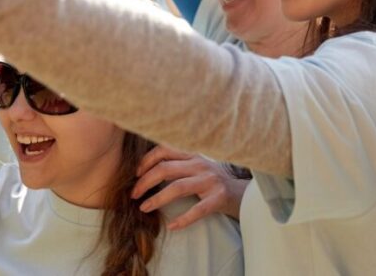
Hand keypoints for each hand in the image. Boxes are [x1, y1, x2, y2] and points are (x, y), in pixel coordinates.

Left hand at [132, 145, 248, 229]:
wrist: (241, 193)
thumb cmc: (212, 180)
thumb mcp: (196, 165)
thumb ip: (177, 162)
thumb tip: (145, 168)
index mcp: (192, 154)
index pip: (164, 149)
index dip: (146, 160)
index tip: (136, 174)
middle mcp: (200, 164)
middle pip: (165, 168)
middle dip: (145, 182)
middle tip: (134, 194)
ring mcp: (210, 180)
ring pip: (177, 187)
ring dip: (157, 199)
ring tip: (144, 208)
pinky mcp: (218, 198)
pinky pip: (197, 210)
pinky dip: (183, 219)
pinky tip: (172, 226)